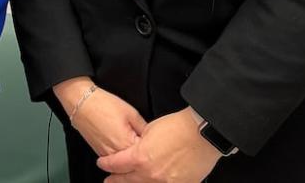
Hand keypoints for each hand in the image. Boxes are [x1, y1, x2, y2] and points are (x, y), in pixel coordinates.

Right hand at [54, 79, 146, 156]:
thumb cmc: (103, 105)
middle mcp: (116, 154)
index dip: (151, 147)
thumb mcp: (131, 113)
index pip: (146, 154)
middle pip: (135, 161)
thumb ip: (144, 128)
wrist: (81, 102)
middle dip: (141, 153)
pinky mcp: (99, 152)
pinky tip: (120, 141)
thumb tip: (152, 138)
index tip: (153, 141)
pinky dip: (119, 153)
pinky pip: (114, 158)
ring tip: (130, 139)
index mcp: (127, 144)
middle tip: (143, 141)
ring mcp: (106, 155)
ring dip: (130, 155)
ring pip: (124, 162)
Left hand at [96, 108, 219, 181]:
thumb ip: (139, 143)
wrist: (202, 133)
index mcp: (140, 158)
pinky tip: (152, 182)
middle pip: (127, 180)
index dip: (106, 164)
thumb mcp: (149, 130)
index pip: (116, 164)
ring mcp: (167, 182)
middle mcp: (151, 174)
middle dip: (115, 180)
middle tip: (108, 181)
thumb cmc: (177, 127)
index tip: (102, 164)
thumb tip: (136, 148)